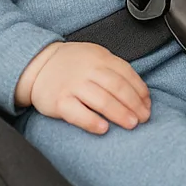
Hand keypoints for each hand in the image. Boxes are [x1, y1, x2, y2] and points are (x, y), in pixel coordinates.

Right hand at [15, 41, 151, 135]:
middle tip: (144, 118)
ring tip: (132, 124)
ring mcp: (73, 86)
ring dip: (120, 113)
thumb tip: (139, 92)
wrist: (38, 64)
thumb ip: (115, 70)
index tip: (147, 104)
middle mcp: (88, 71)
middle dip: (134, 104)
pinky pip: (77, 113)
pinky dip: (92, 122)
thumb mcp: (96, 57)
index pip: (127, 74)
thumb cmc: (73, 64)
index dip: (140, 91)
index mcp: (101, 59)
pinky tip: (104, 129)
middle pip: (118, 88)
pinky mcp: (59, 102)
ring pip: (102, 100)